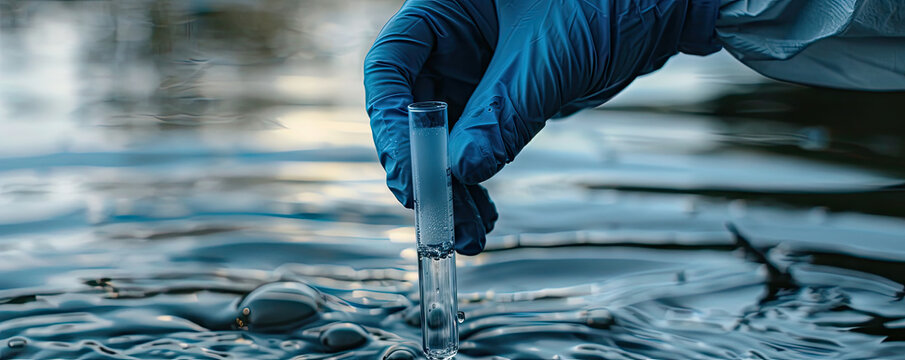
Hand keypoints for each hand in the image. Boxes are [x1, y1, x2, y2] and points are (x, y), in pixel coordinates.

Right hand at [364, 0, 718, 254]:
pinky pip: (476, 148)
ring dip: (451, 190)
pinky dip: (476, 184)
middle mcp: (453, 40)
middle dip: (425, 170)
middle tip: (437, 218)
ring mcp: (476, 72)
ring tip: (465, 234)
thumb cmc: (608, 3)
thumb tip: (461, 171)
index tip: (410, 176)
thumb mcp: (548, 60)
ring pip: (444, 140)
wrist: (660, 11)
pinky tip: (483, 216)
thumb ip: (502, 114)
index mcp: (446, 8)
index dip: (392, 124)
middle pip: (412, 112)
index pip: (391, 66)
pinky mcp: (502, 100)